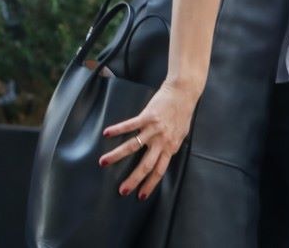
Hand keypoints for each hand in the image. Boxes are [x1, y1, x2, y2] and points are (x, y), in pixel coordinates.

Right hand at [100, 79, 197, 199]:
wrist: (184, 92)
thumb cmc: (183, 112)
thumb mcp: (181, 133)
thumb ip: (172, 144)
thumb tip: (167, 153)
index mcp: (170, 147)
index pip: (159, 171)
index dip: (150, 184)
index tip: (140, 196)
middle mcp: (161, 141)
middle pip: (146, 165)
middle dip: (133, 179)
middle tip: (122, 190)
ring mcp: (154, 129)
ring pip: (133, 147)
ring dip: (117, 156)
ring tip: (103, 162)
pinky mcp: (147, 116)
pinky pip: (130, 125)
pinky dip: (117, 129)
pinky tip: (107, 133)